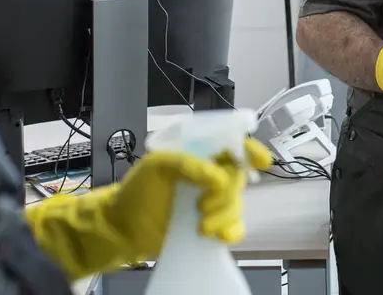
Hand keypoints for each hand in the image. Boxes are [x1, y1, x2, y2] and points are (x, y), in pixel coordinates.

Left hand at [26, 137, 272, 280]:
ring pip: (236, 204)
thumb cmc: (137, 190)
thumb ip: (187, 164)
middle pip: (238, 178)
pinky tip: (220, 237)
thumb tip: (218, 177)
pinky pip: (234, 227)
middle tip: (202, 205)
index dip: (250, 150)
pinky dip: (232, 231)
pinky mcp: (210, 225)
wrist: (122, 227)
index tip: (260, 161)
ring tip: (200, 225)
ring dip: (224, 215)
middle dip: (226, 194)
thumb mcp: (156, 165)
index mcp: (200, 155)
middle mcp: (210, 176)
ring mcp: (211, 201)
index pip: (233, 145)